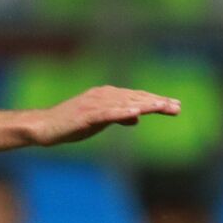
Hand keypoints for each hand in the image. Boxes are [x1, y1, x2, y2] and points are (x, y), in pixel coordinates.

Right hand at [33, 85, 180, 146]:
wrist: (45, 127)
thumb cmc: (71, 124)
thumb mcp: (99, 121)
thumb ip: (118, 117)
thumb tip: (136, 118)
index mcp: (107, 95)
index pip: (137, 97)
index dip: (156, 101)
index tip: (175, 106)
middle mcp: (103, 95)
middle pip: (135, 98)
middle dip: (157, 102)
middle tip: (177, 107)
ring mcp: (94, 104)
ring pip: (125, 104)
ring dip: (144, 104)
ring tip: (162, 107)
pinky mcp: (86, 115)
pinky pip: (108, 113)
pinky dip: (122, 112)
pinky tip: (136, 113)